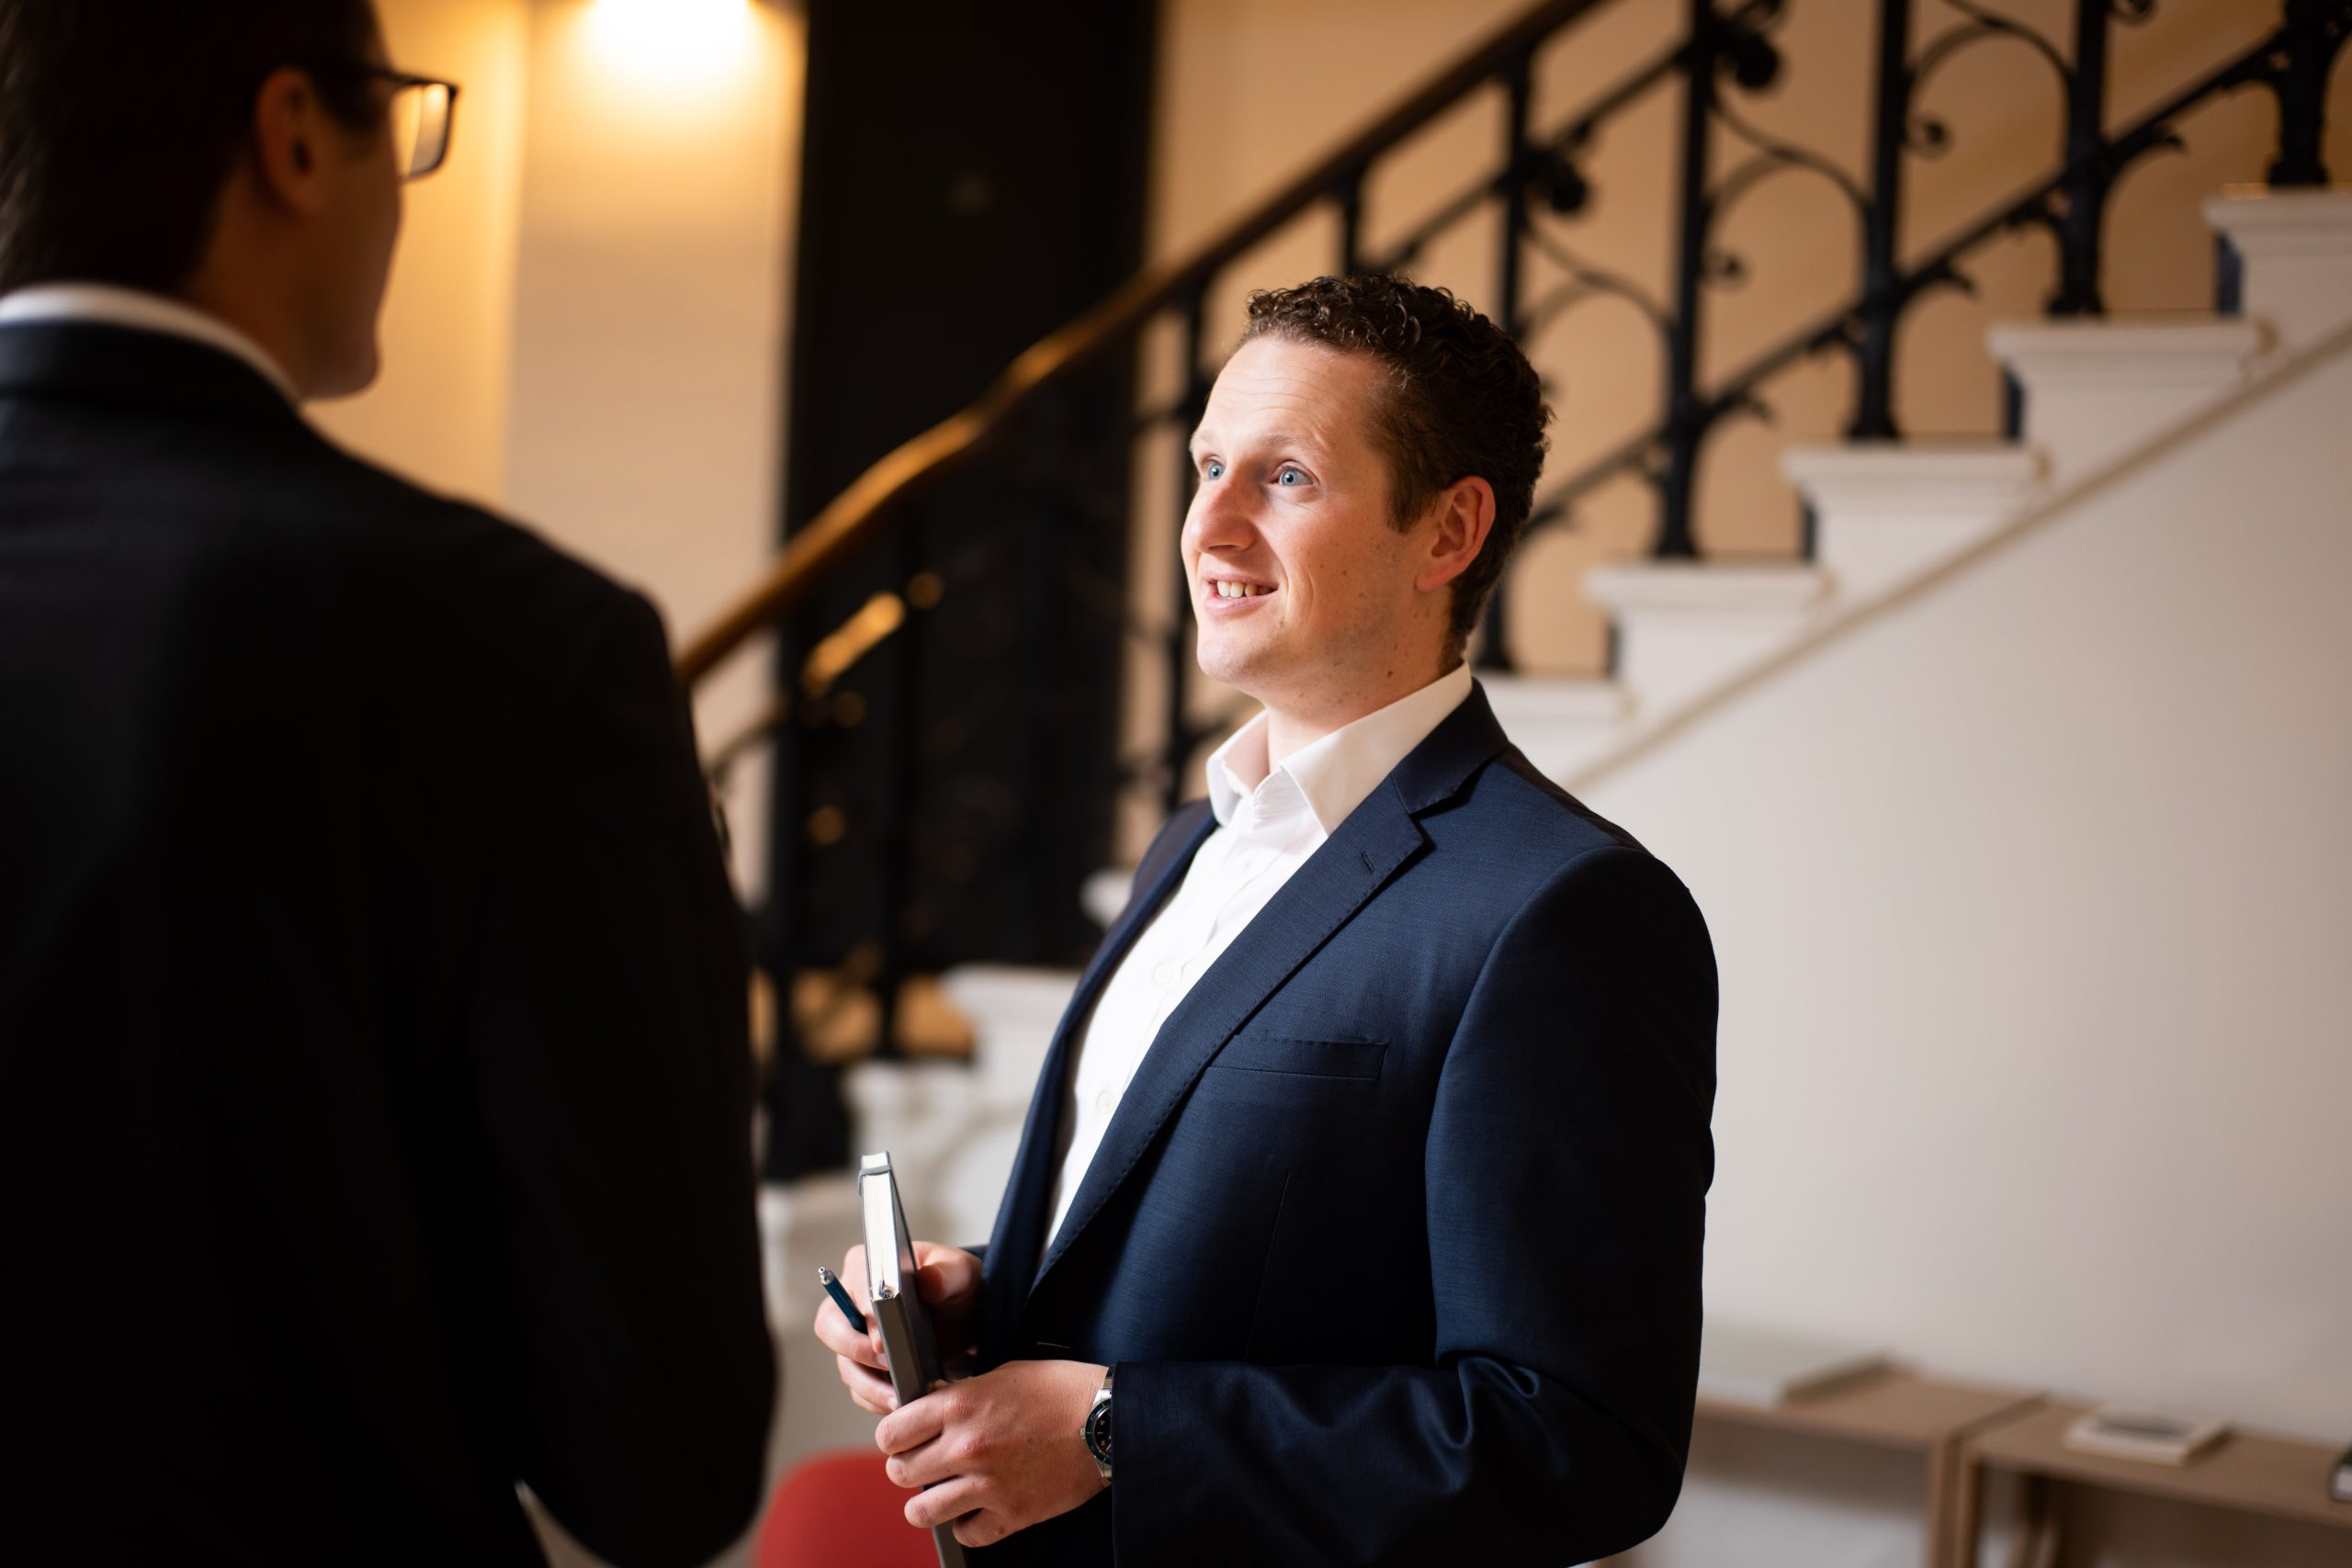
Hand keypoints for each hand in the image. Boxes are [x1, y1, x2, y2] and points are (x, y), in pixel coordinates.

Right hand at [811, 1241, 979, 1415]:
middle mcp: (851, 1302)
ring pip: (846, 1366)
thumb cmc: (955, 1285)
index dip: (864, 1318)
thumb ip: (946, 1273)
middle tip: (889, 1368)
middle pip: (833, 1330)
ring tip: (898, 1399)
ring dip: (869, 1386)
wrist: (966, 1317)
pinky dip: (877, 1400)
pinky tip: (900, 1406)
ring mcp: (855, 1337)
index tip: (882, 1342)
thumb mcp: (959, 1273)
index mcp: (866, 1267)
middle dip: (858, 1354)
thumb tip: (927, 1281)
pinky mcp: (865, 1367)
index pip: (853, 1292)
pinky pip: (860, 1389)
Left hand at [876, 1359, 1108, 1548]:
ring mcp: (987, 1485)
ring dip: (927, 1502)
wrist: (1109, 1420)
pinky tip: (976, 1508)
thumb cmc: (1060, 1390)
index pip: (891, 1432)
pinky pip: (966, 1533)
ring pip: (922, 1511)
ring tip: (941, 1491)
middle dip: (906, 1468)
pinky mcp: (1011, 1514)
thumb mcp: (1001, 1374)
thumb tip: (927, 1410)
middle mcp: (966, 1447)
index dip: (893, 1436)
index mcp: (960, 1404)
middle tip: (922, 1463)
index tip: (901, 1438)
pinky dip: (966, 1524)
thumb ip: (959, 1395)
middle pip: (899, 1473)